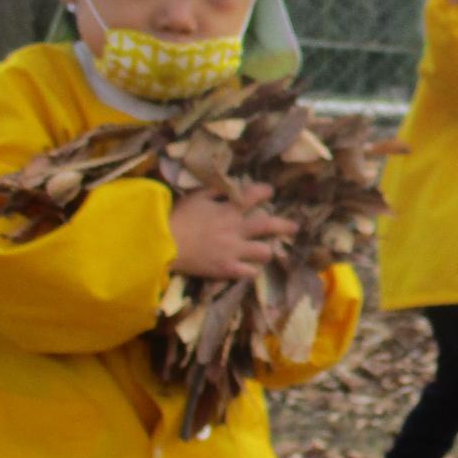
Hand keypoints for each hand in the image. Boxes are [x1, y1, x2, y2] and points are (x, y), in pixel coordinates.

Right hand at [169, 181, 297, 279]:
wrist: (163, 244)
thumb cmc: (176, 218)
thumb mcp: (195, 197)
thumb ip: (214, 190)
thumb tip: (229, 184)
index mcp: (228, 209)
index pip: (253, 196)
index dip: (265, 192)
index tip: (270, 191)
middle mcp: (236, 229)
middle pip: (268, 225)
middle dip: (284, 225)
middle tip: (295, 226)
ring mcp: (233, 250)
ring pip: (264, 252)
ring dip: (267, 250)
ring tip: (266, 251)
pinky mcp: (227, 269)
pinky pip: (249, 272)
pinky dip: (251, 270)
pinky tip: (250, 268)